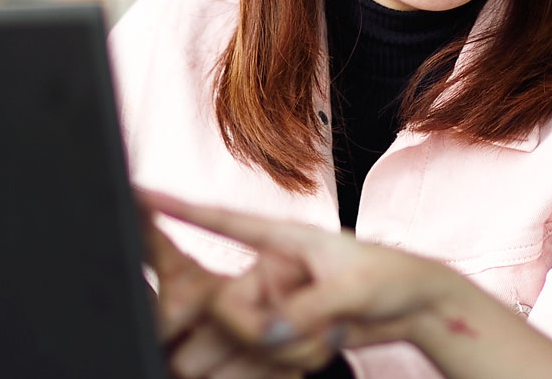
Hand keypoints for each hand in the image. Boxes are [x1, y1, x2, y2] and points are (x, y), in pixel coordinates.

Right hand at [144, 191, 462, 363]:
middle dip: (267, 330)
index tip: (137, 194)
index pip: (221, 220)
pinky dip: (299, 357)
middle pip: (226, 307)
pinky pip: (266, 357)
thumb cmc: (391, 276)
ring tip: (332, 330)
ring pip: (247, 340)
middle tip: (320, 324)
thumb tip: (266, 332)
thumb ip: (305, 309)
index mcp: (282, 237)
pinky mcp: (280, 330)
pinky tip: (327, 342)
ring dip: (292, 347)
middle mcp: (268, 269)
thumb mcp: (353, 289)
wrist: (415, 306)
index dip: (178, 208)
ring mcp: (272, 301)